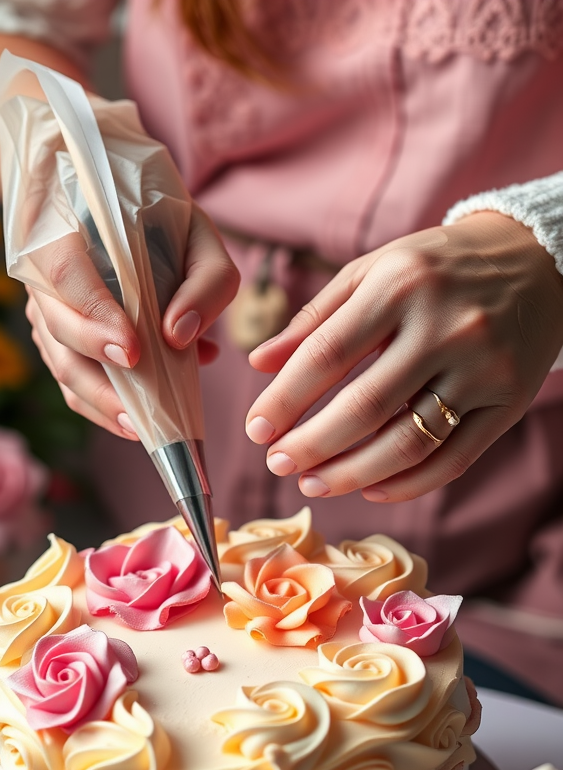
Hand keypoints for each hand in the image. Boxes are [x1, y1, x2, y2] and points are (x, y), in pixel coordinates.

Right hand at [27, 204, 238, 438]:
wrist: (126, 212)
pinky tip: (143, 418)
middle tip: (140, 410)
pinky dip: (108, 405)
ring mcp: (47, 311)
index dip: (94, 316)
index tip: (132, 351)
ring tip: (144, 428)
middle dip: (99, 377)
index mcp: (68, 230)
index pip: (66, 274)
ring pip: (62, 365)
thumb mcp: (199, 235)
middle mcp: (45, 273)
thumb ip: (205, 279)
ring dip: (103, 403)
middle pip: (58, 331)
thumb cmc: (164, 223)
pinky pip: (75, 382)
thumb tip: (182, 335)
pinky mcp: (61, 342)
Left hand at [246, 212, 562, 501]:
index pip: (328, 353)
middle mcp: (446, 327)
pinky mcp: (507, 404)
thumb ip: (315, 318)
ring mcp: (482, 370)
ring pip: (408, 443)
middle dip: (311, 445)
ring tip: (313, 483)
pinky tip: (370, 488)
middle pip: (365, 407)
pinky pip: (451, 460)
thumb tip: (259, 364)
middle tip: (277, 465)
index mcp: (401, 284)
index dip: (285, 399)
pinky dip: (406, 484)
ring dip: (352, 474)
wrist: (538, 261)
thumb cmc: (437, 267)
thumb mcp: (374, 271)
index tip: (255, 429)